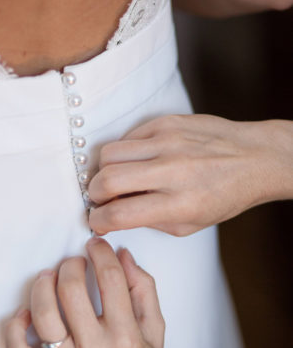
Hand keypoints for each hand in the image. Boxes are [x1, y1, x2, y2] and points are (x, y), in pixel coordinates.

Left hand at [4, 237, 163, 347]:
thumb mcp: (155, 336)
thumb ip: (144, 292)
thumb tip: (124, 256)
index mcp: (126, 339)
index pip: (111, 280)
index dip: (101, 253)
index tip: (96, 245)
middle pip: (71, 290)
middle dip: (71, 265)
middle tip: (74, 263)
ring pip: (42, 313)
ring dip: (42, 285)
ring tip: (49, 277)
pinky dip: (15, 325)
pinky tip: (26, 313)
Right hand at [87, 114, 292, 236]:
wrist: (254, 157)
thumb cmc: (224, 195)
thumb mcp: (189, 225)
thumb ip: (148, 221)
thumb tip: (112, 216)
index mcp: (180, 203)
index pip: (120, 213)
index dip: (98, 220)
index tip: (96, 220)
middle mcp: (172, 170)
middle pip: (106, 180)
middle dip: (94, 194)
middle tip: (101, 199)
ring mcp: (168, 142)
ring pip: (109, 153)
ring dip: (104, 170)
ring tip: (117, 178)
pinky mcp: (166, 122)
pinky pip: (127, 137)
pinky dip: (124, 152)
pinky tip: (138, 161)